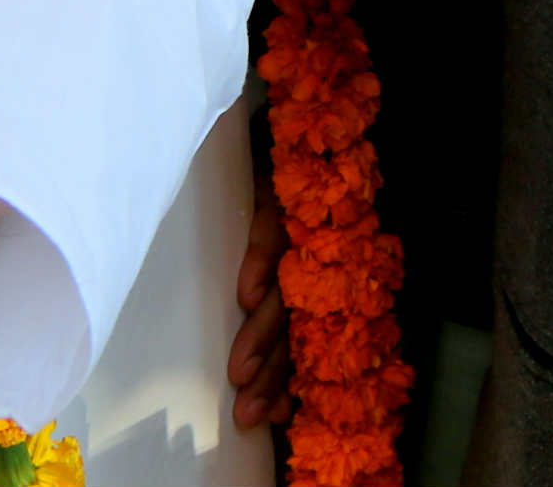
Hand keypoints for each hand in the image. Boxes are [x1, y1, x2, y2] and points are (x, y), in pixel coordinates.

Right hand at [229, 179, 291, 429]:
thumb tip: (255, 363)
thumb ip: (269, 300)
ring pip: (287, 290)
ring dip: (263, 333)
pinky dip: (263, 262)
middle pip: (297, 324)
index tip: (279, 415)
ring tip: (238, 372)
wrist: (294, 138)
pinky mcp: (282, 196)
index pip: (305, 339)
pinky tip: (247, 294)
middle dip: (272, 372)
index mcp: (314, 284)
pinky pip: (274, 231)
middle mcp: (314, 263)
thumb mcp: (277, 258)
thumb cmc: (277, 208)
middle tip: (248, 409)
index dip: (292, 377)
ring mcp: (300, 230)